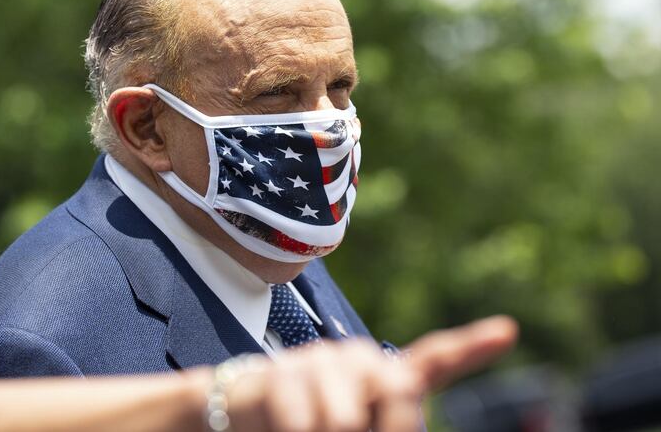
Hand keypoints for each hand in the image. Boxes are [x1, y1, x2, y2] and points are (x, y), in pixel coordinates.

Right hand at [203, 315, 517, 431]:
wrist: (246, 414)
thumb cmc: (316, 423)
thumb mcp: (360, 429)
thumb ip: (392, 424)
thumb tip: (410, 415)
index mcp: (386, 378)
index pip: (436, 360)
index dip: (472, 347)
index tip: (507, 331)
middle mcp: (360, 361)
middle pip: (399, 391)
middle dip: (387, 430)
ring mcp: (322, 361)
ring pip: (344, 420)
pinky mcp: (283, 372)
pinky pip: (303, 424)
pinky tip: (283, 430)